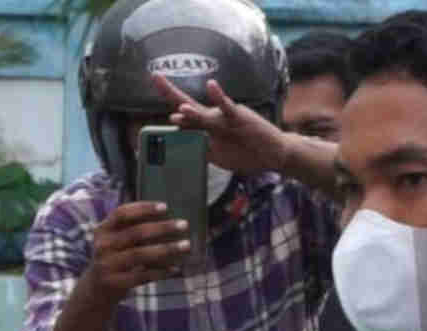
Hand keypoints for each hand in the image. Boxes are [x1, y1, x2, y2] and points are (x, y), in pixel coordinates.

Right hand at [86, 201, 192, 300]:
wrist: (96, 290)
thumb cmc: (115, 258)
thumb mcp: (116, 240)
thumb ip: (132, 228)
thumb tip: (169, 218)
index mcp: (103, 230)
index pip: (122, 213)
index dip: (143, 208)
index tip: (165, 207)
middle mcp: (102, 246)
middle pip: (135, 233)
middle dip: (162, 227)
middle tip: (184, 224)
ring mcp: (106, 265)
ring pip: (140, 255)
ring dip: (166, 249)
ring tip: (186, 245)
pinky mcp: (114, 283)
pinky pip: (142, 275)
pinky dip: (160, 272)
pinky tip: (175, 268)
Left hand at [151, 74, 287, 174]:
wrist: (273, 153)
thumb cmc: (245, 152)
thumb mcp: (217, 156)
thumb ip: (199, 150)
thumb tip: (177, 151)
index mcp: (205, 128)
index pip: (182, 115)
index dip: (166, 108)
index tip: (152, 102)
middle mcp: (212, 119)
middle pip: (187, 105)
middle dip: (170, 92)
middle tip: (155, 77)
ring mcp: (224, 119)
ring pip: (203, 113)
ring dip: (191, 113)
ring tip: (179, 111)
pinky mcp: (239, 118)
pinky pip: (227, 107)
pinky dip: (219, 96)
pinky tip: (211, 85)